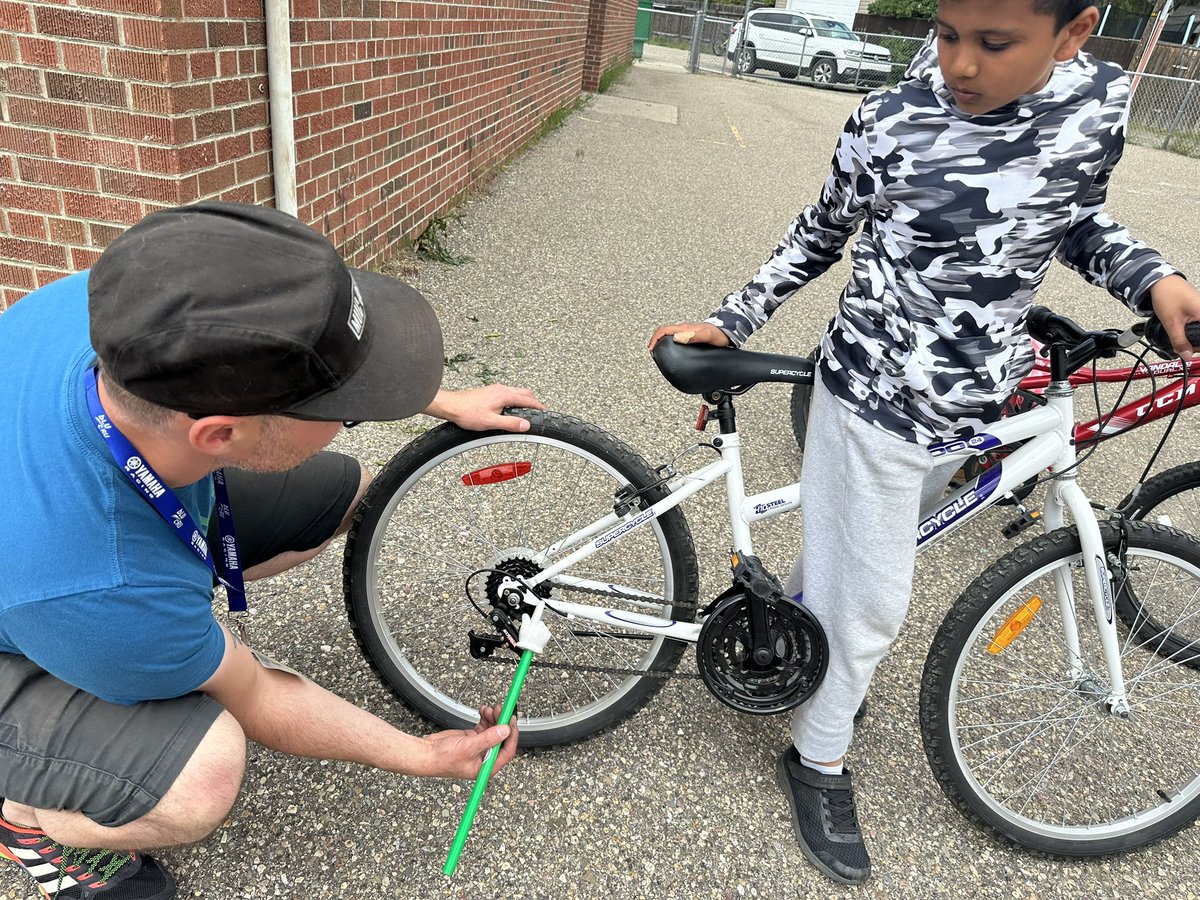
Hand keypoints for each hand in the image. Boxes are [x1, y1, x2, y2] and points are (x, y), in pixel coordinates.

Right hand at [421, 704, 518, 778]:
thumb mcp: (468, 748)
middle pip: (501, 738)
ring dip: (493, 717)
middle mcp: (485, 757)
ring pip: (494, 729)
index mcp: (487, 767)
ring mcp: (480, 747)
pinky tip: (483, 711)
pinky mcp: (473, 738)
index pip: (507, 751)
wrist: (427, 753)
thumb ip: (488, 739)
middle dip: (502, 722)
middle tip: (500, 709)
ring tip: (488, 709)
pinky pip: (485, 726)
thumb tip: (505, 731)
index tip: (511, 721)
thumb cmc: (443, 759)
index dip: (511, 735)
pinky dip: (485, 717)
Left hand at [423, 385, 545, 432]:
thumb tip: (525, 425)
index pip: (528, 399)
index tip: (545, 411)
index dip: (538, 406)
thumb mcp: (491, 422)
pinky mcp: (490, 392)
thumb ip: (510, 424)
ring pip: (516, 392)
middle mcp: (501, 389)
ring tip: (526, 411)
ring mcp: (495, 389)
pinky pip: (508, 393)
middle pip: (524, 392)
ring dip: (524, 400)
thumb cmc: (467, 413)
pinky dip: (515, 400)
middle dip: (533, 402)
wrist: (451, 406)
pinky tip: (510, 409)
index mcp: (504, 395)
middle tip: (538, 412)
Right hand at [647, 322, 730, 350]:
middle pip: (663, 331)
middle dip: (654, 340)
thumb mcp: (707, 336)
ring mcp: (687, 331)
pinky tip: (670, 350)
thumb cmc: (719, 335)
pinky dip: (667, 342)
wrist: (728, 332)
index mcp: (685, 328)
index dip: (655, 339)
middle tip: (652, 352)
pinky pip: (674, 337)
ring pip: (668, 334)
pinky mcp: (690, 335)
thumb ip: (692, 337)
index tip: (652, 349)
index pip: (664, 330)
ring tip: (658, 351)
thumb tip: (676, 338)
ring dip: (660, 341)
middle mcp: (684, 329)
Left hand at [1150, 275, 1199, 358]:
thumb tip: (1186, 355)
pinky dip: (1192, 330)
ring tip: (1182, 340)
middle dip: (1195, 343)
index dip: (1198, 347)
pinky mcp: (1198, 310)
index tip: (1190, 350)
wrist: (1161, 282)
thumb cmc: (1168, 296)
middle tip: (1183, 347)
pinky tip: (1183, 332)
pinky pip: (1198, 325)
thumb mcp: (1171, 323)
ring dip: (1192, 337)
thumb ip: (1179, 341)